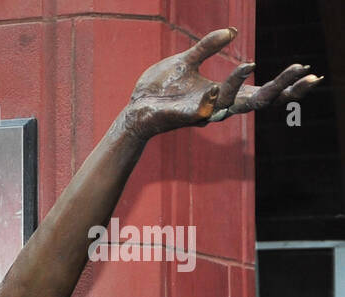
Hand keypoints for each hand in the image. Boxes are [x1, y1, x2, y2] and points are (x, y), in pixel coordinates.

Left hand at [121, 27, 321, 139]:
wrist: (134, 106)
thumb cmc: (161, 88)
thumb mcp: (187, 61)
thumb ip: (208, 47)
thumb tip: (232, 31)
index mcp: (225, 93)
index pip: (263, 92)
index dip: (286, 84)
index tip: (309, 71)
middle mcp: (220, 106)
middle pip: (260, 102)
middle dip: (282, 89)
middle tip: (304, 75)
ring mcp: (203, 113)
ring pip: (232, 104)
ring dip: (241, 86)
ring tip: (249, 65)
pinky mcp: (184, 117)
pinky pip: (202, 110)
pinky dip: (210, 98)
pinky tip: (215, 88)